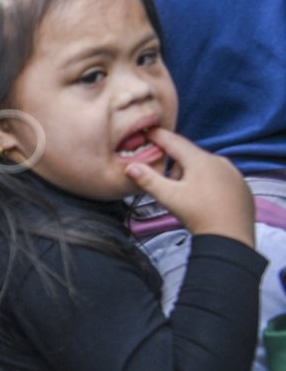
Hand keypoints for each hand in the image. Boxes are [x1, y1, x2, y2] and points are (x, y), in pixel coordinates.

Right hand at [124, 128, 254, 246]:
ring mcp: (233, 173)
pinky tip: (204, 198)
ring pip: (205, 166)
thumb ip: (148, 180)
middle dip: (174, 162)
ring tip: (185, 193)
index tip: (148, 133)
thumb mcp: (169, 197)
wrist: (231, 238)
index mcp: (200, 160)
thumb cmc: (200, 216)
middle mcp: (219, 161)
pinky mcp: (241, 185)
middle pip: (190, 155)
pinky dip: (209, 181)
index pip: (174, 141)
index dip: (158, 136)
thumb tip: (130, 167)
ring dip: (191, 173)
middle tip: (164, 178)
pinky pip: (220, 176)